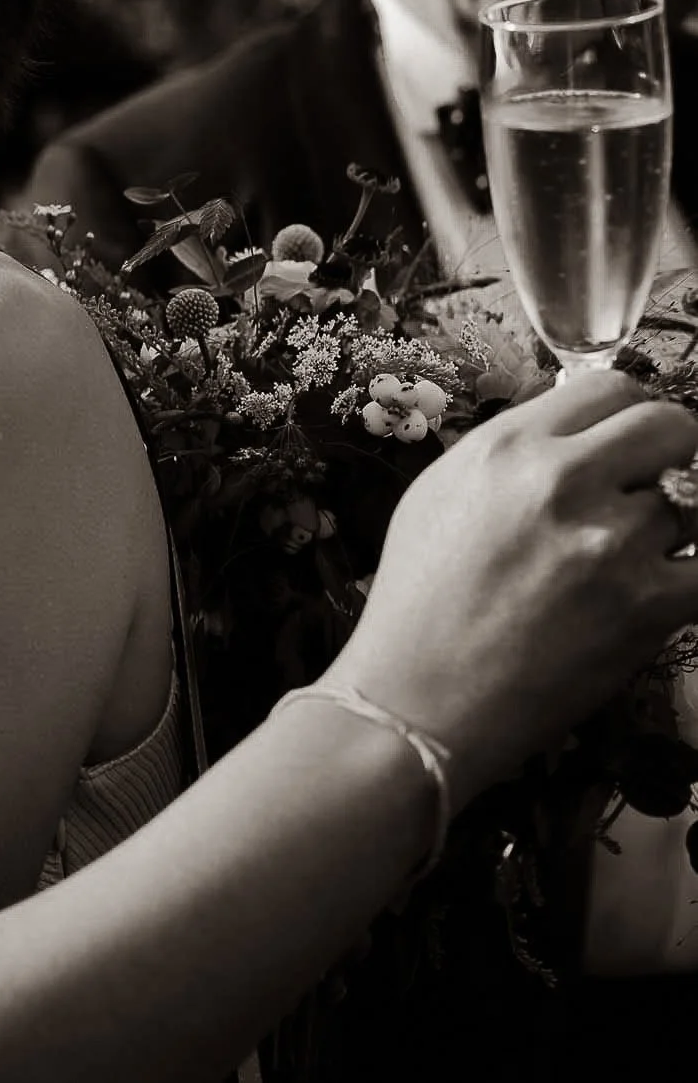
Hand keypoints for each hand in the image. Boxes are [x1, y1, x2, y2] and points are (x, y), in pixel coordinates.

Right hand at [334, 370, 697, 801]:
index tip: (626, 444)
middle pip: (671, 427)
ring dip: (666, 534)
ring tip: (622, 567)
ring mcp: (612, 543)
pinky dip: (690, 577)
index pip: (611, 388)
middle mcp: (562, 481)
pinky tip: (664, 587)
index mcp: (506, 447)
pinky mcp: (648, 606)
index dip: (626, 416)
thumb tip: (576, 437)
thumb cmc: (417, 602)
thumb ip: (510, 456)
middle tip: (654, 487)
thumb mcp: (438, 496)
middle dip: (672, 454)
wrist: (417, 699)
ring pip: (688, 507)